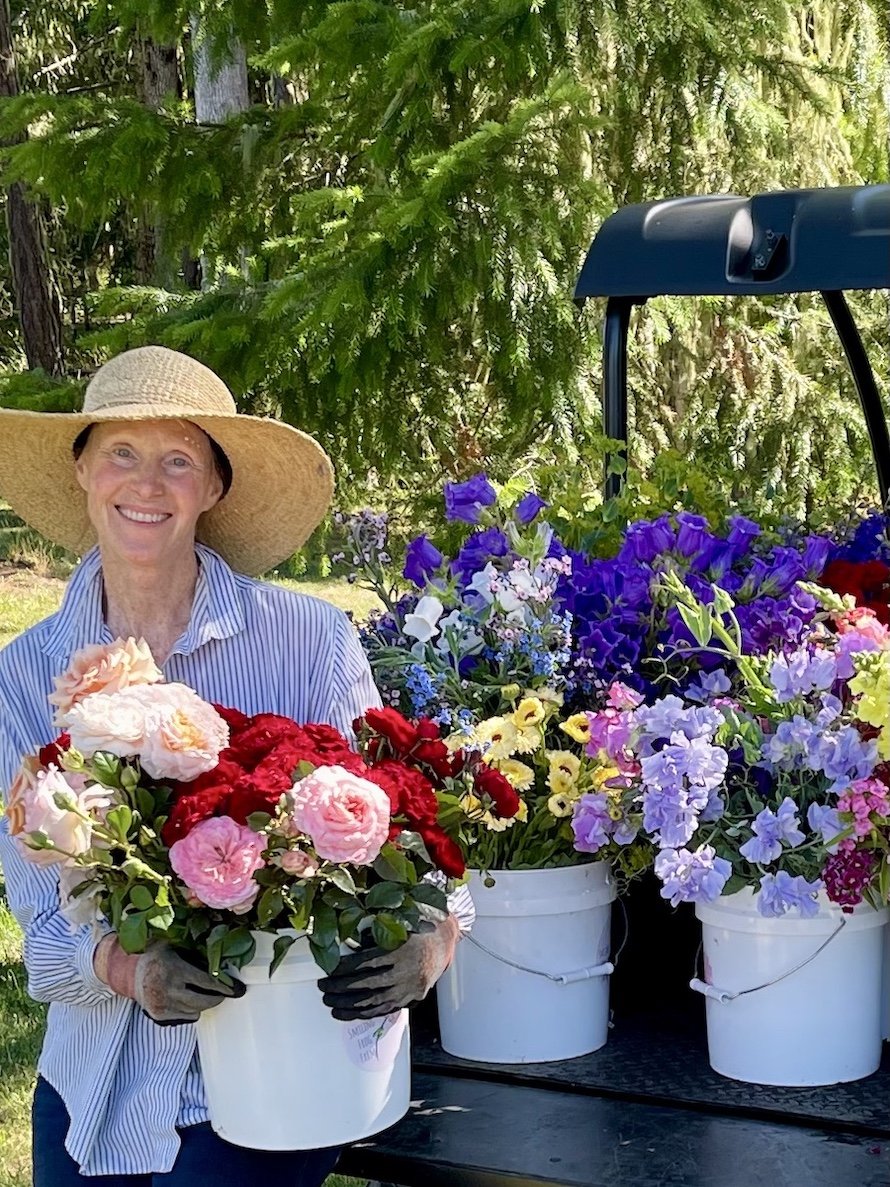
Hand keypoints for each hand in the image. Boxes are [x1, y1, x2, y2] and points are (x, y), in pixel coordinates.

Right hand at [94, 937, 244, 1024]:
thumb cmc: (154, 954)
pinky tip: (188, 998)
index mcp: (173, 968)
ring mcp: (162, 1004)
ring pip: (195, 1011)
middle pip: (203, 1001)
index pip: (206, 982)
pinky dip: (191, 1010)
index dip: (224, 987)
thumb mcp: (172, 943)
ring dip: (204, 1004)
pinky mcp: (158, 1015)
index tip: (237, 989)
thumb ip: (193, 947)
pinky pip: (185, 1017)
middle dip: (217, 998)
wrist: (128, 971)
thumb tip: (220, 946)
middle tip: (225, 993)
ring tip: (205, 994)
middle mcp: (167, 988)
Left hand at [319, 915, 458, 1020]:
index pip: (367, 963)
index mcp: (404, 950)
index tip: (328, 971)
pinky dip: (365, 1013)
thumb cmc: (418, 926)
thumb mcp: (398, 921)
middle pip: (368, 984)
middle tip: (323, 987)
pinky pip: (385, 1009)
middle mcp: (408, 972)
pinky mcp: (412, 998)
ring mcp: (411, 988)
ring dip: (349, 1005)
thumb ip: (375, 932)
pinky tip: (348, 1013)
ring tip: (330, 1004)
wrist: (444, 940)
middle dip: (341, 988)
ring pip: (375, 1001)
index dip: (345, 969)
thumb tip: (347, 943)